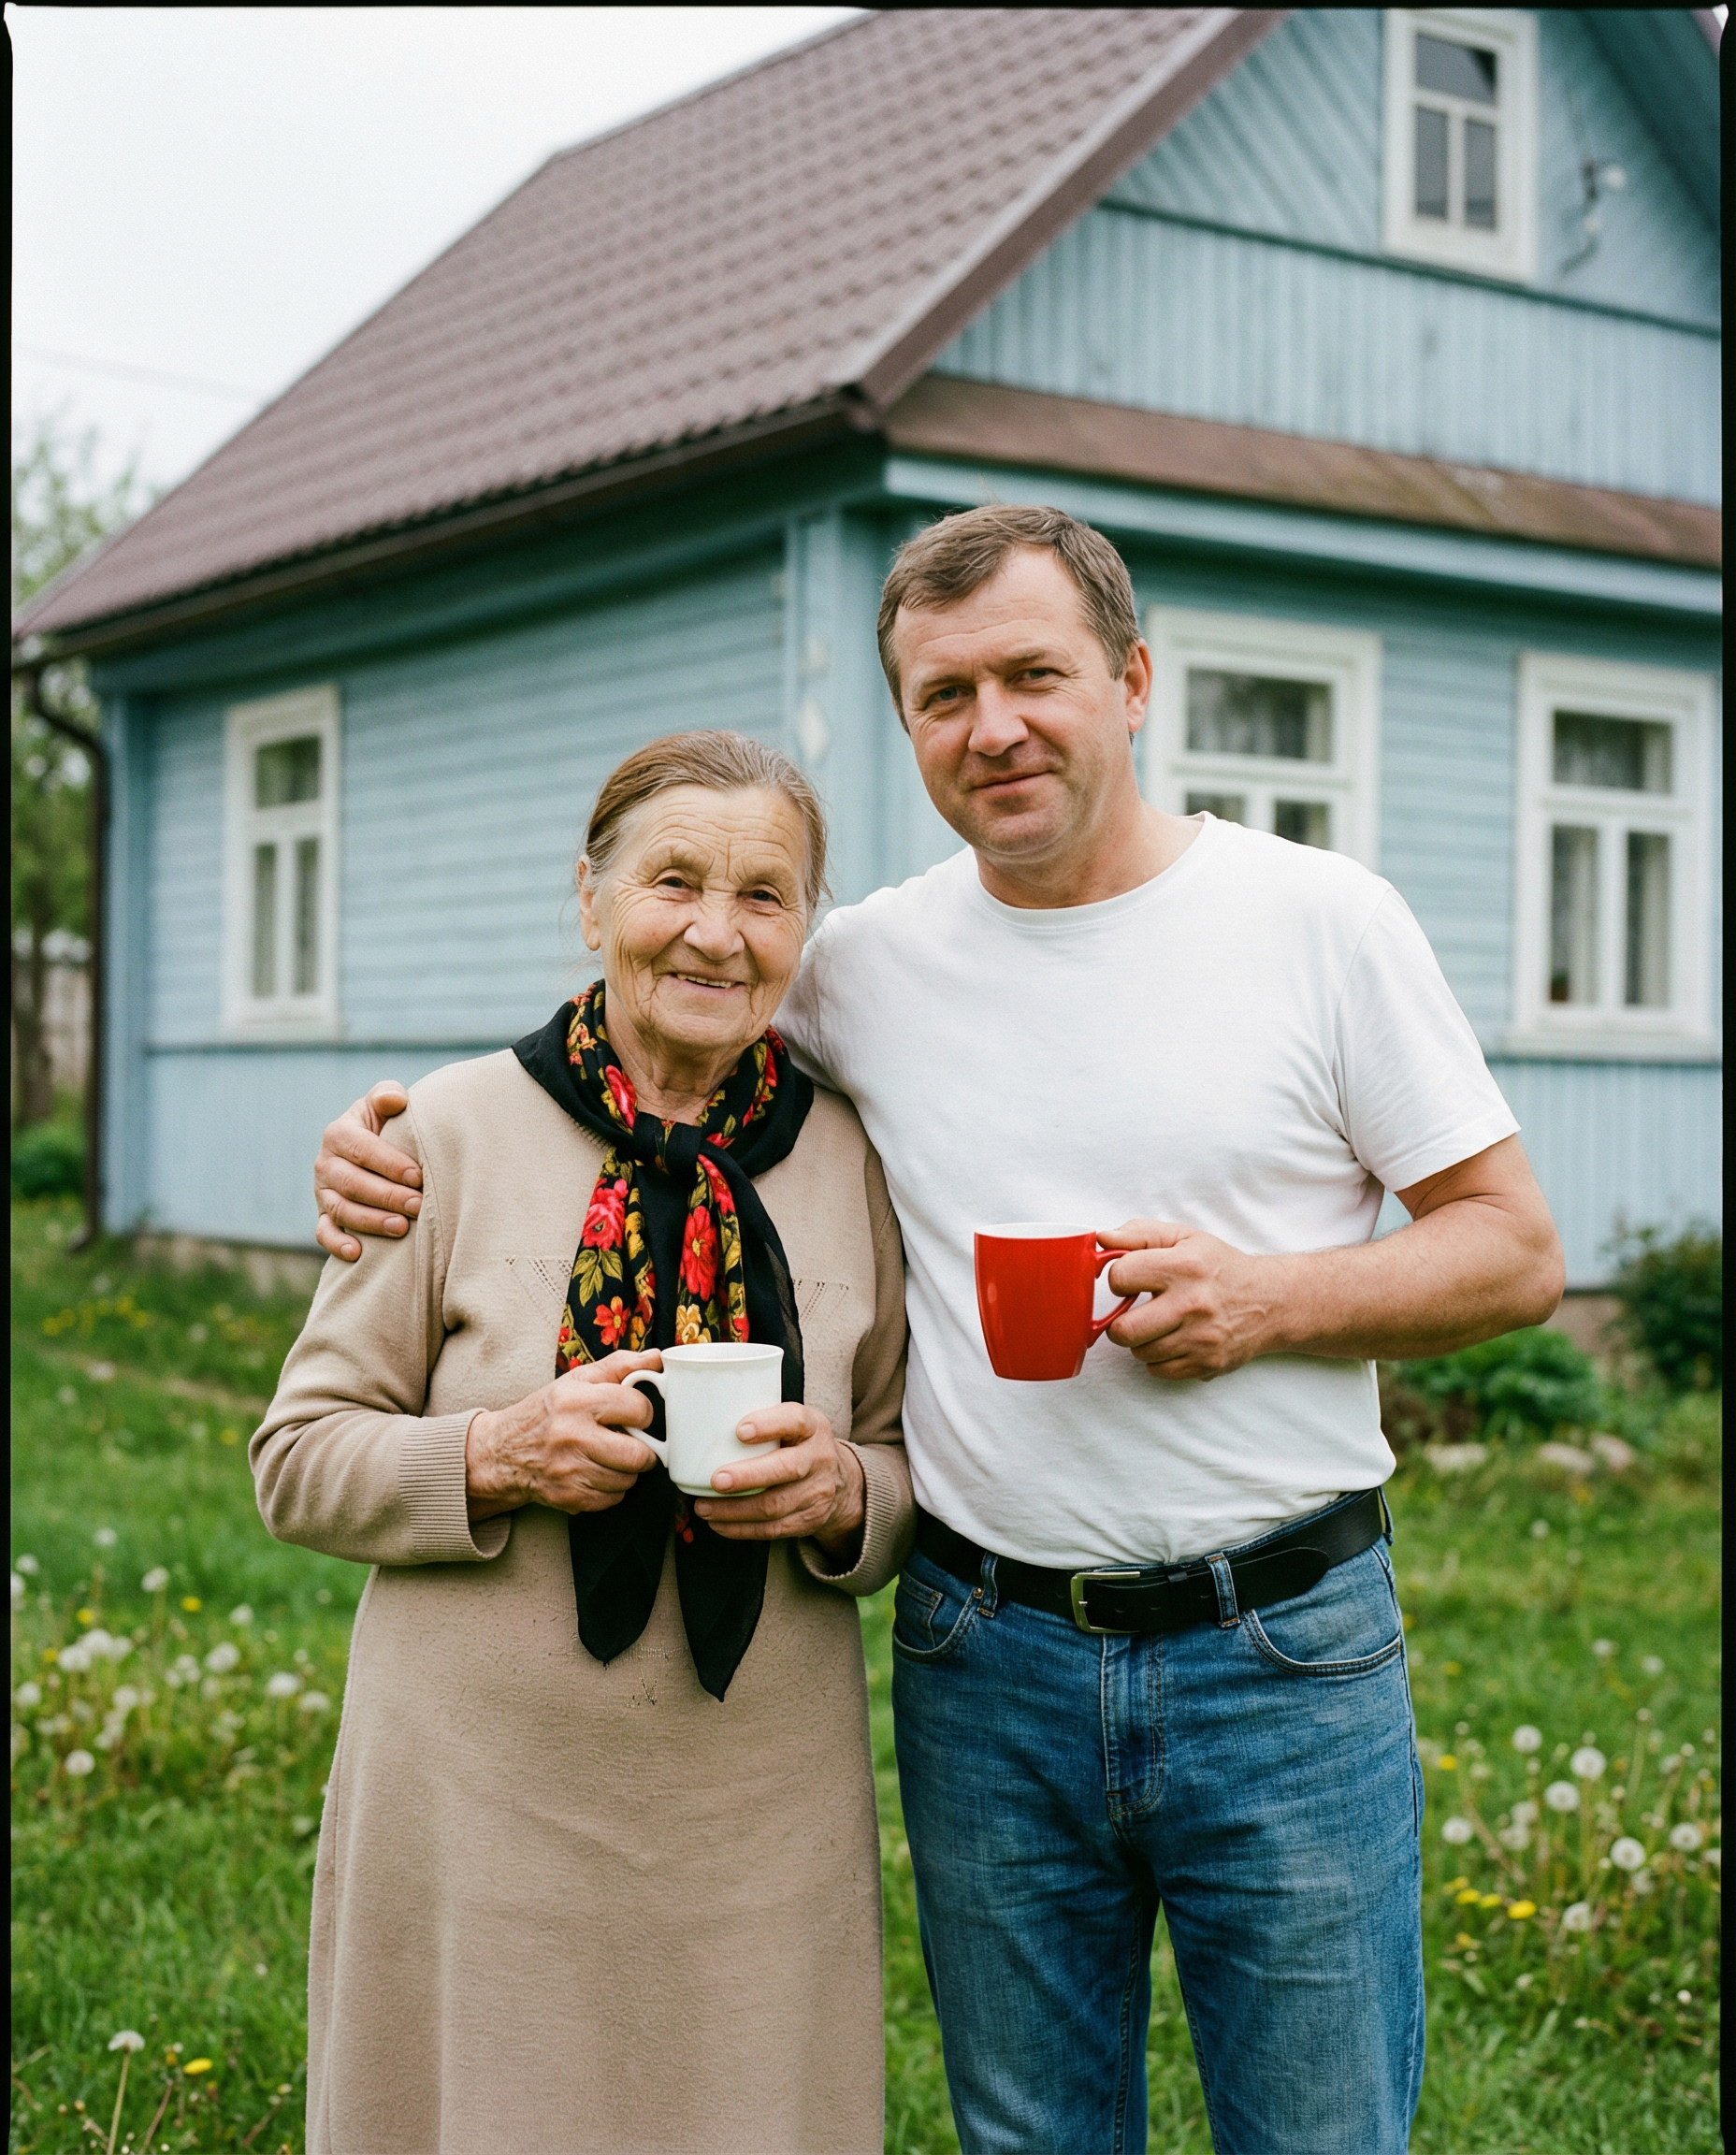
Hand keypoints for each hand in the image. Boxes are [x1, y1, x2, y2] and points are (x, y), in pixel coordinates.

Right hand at [315, 1082, 422, 1259]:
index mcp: (339, 1133)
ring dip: (370, 1221)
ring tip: (402, 1228)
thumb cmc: (388, 1125)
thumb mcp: (384, 1104)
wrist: (376, 1150)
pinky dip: (337, 1244)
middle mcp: (326, 1163)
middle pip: (353, 1183)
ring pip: (341, 1210)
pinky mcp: (324, 1216)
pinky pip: (323, 1233)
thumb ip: (388, 1095)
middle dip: (387, 1196)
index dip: (389, 1163)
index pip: (361, 1149)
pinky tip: (358, 1253)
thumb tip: (395, 1100)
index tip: (418, 1176)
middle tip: (418, 1205)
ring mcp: (323, 1192)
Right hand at [465, 1351, 660, 1519]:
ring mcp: (568, 1470)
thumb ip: (620, 1366)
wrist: (502, 1452)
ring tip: (609, 1456)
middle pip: (638, 1454)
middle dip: (642, 1449)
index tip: (633, 1415)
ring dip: (626, 1471)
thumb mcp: (577, 1380)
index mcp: (576, 1401)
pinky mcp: (567, 1496)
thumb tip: (658, 1358)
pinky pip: (612, 1500)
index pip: (638, 1410)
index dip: (642, 1413)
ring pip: (628, 1480)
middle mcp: (571, 1436)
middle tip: (629, 1442)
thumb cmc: (547, 1412)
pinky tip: (596, 1473)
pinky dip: (610, 1490)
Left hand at [692, 1405, 865, 1553]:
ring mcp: (817, 1492)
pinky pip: (773, 1529)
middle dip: (748, 1476)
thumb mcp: (792, 1425)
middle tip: (716, 1480)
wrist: (840, 1482)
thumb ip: (762, 1422)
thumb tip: (704, 1423)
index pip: (795, 1420)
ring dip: (734, 1509)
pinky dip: (741, 1529)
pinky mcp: (809, 1520)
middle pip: (786, 1469)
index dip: (768, 1425)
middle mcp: (819, 1458)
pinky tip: (719, 1523)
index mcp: (812, 1427)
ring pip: (775, 1505)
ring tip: (704, 1507)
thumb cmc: (798, 1446)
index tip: (739, 1431)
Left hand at [1098, 1219, 1282, 1380]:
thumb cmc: (1220, 1267)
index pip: (1121, 1278)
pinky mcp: (1207, 1364)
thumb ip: (1140, 1234)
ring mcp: (1201, 1339)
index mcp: (1184, 1267)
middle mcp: (1193, 1304)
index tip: (1131, 1281)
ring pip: (1139, 1353)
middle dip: (1120, 1322)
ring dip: (1141, 1341)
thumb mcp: (1184, 1238)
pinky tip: (1173, 1341)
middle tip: (1133, 1313)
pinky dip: (1158, 1359)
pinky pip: (1158, 1371)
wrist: (1270, 1301)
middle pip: (1123, 1330)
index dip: (1119, 1279)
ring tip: (1159, 1325)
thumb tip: (1102, 1239)